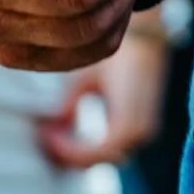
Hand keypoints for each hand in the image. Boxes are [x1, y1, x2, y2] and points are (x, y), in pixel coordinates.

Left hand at [37, 25, 170, 167]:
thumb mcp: (88, 75)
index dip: (63, 149)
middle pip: (97, 160)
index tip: (44, 133)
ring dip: (80, 149)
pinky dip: (93, 143)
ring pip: (106, 155)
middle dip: (68, 152)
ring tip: (56, 131)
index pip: (90, 154)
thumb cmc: (118, 50)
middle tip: (46, 134)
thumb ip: (68, 105)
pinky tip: (73, 129)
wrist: (149, 33)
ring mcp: (145, 130)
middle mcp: (140, 133)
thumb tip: (51, 127)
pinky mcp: (144, 124)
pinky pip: (115, 146)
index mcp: (128, 123)